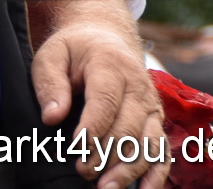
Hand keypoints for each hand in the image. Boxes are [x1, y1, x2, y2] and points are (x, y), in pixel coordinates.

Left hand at [32, 18, 167, 188]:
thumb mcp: (53, 54)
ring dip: (129, 170)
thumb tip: (52, 117)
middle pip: (128, 127)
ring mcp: (152, 106)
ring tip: (106, 188)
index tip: (76, 148)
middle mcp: (139, 88)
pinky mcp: (158, 122)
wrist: (105, 38)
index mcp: (111, 67)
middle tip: (84, 172)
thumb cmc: (75, 50)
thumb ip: (50, 83)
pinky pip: (162, 151)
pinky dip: (156, 174)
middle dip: (107, 154)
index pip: (106, 102)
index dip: (93, 128)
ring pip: (148, 143)